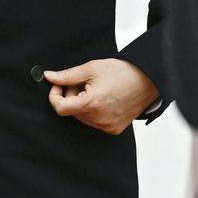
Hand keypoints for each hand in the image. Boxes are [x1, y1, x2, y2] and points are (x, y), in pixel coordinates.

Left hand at [44, 59, 159, 134]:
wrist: (147, 80)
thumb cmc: (121, 72)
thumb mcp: (91, 68)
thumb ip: (67, 75)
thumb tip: (49, 77)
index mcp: (91, 104)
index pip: (60, 108)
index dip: (55, 95)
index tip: (58, 85)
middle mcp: (99, 119)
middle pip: (71, 111)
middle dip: (71, 96)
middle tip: (83, 82)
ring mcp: (107, 126)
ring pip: (82, 117)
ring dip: (82, 103)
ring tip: (95, 89)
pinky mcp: (114, 129)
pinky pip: (94, 122)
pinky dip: (93, 110)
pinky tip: (104, 98)